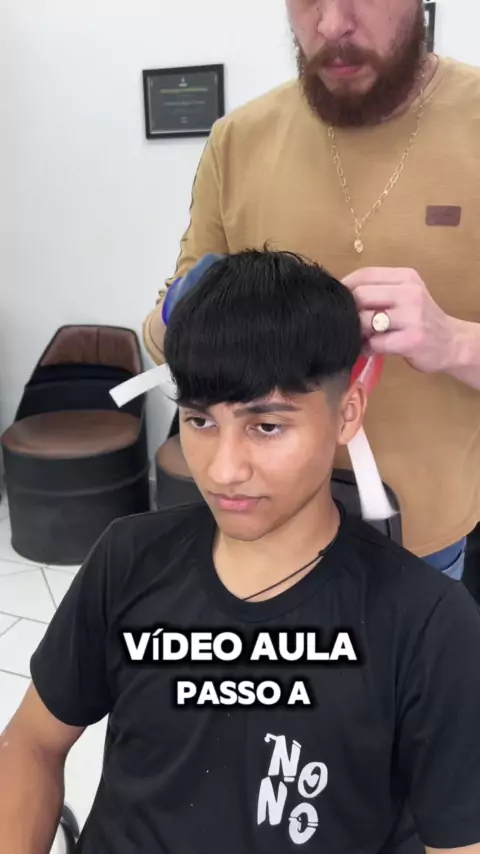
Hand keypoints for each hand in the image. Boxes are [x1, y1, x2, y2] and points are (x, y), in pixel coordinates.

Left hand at [342, 267, 456, 373]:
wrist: (452, 343)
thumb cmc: (421, 320)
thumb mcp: (405, 296)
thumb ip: (379, 292)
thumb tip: (340, 295)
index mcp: (406, 277)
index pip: (365, 274)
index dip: (345, 287)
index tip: (336, 300)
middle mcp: (410, 292)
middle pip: (361, 296)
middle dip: (350, 312)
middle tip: (351, 323)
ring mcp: (412, 316)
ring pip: (365, 320)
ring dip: (357, 332)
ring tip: (363, 337)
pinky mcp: (411, 340)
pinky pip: (375, 343)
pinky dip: (367, 348)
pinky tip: (371, 349)